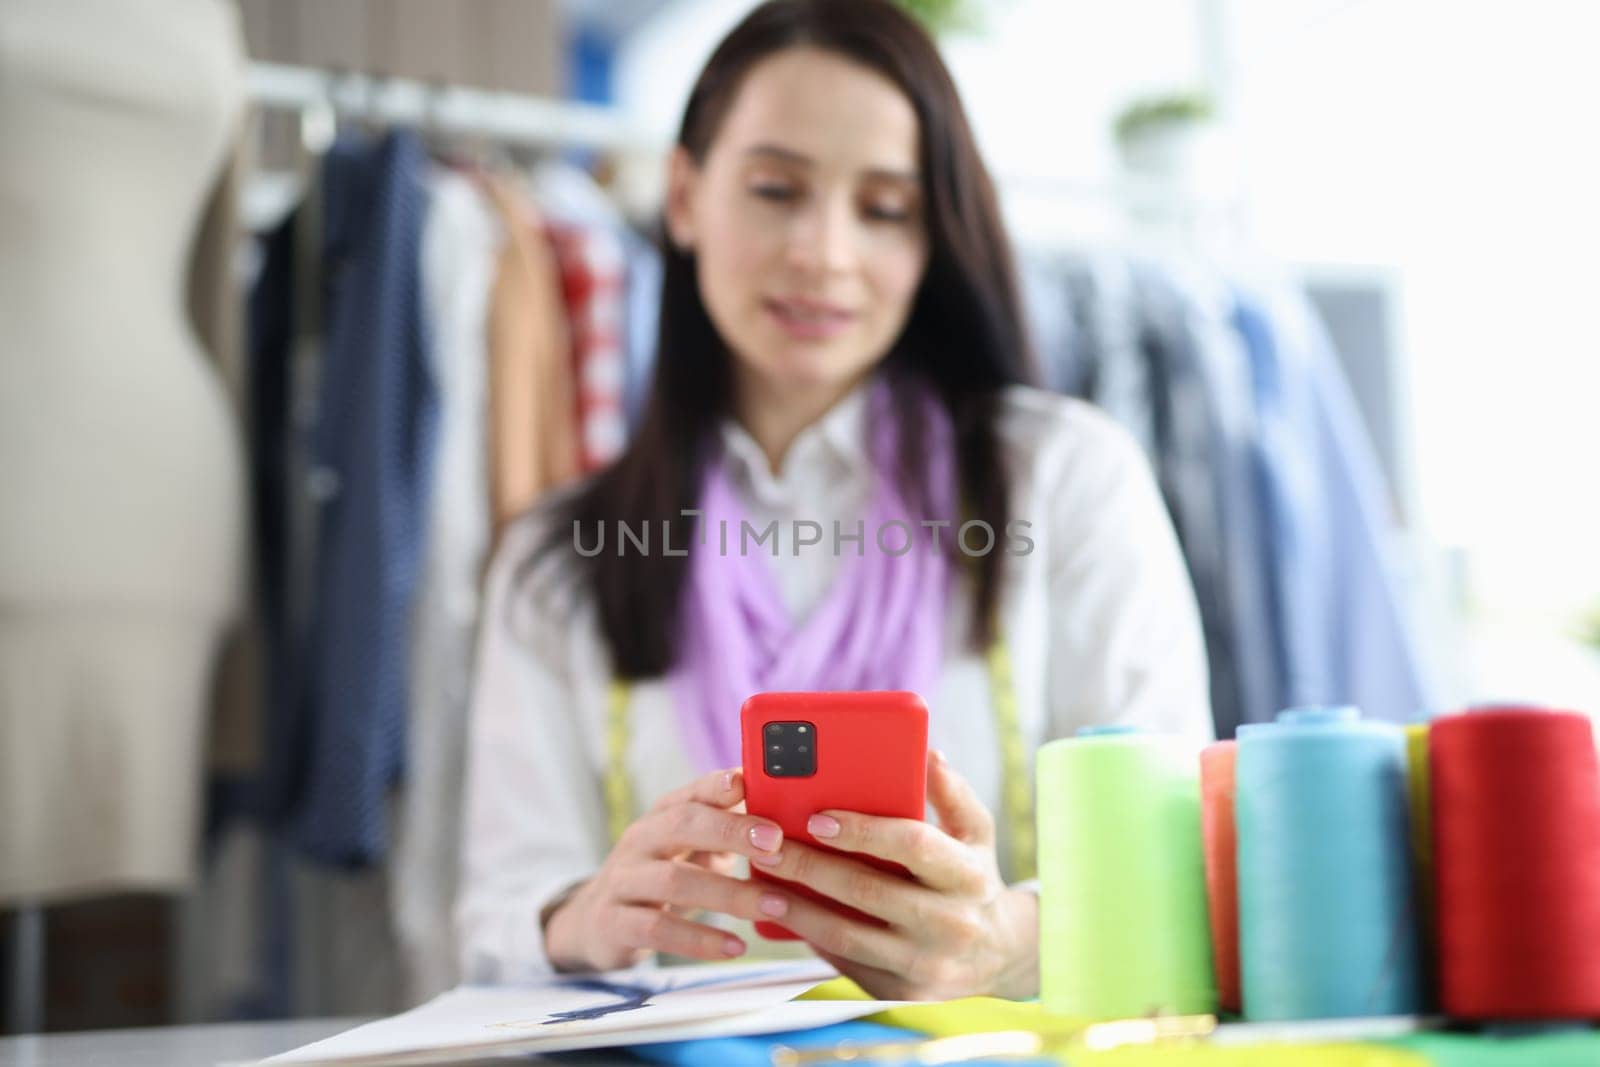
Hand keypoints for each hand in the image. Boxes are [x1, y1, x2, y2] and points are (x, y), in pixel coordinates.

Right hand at [542, 767, 793, 971]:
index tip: (751, 784)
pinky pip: (657, 929)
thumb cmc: (665, 875)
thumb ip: (729, 827)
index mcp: (662, 815)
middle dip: (731, 831)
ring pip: (675, 880)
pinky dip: (699, 940)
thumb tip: (790, 806)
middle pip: (681, 825)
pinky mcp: (615, 923)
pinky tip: (735, 947)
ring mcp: (623, 881)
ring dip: (729, 894)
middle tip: (776, 844)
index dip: (719, 786)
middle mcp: (640, 840)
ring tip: (774, 906)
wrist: (597, 922)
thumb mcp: (692, 847)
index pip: (692, 791)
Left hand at [748, 750, 1038, 999]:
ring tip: (761, 885)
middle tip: (768, 846)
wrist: (998, 955)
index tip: (817, 817)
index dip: (863, 830)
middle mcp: (950, 923)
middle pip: (868, 891)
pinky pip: (848, 963)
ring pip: (847, 936)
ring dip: (798, 910)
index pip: (913, 845)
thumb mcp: (975, 833)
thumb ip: (951, 792)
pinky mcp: (903, 993)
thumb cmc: (973, 877)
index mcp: (968, 875)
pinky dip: (812, 939)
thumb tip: (926, 751)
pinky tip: (784, 916)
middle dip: (811, 867)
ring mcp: (926, 964)